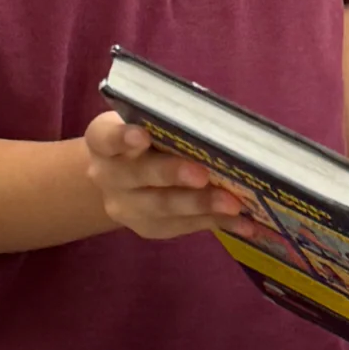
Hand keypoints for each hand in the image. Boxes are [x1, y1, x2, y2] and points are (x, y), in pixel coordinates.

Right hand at [83, 112, 258, 241]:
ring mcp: (127, 207)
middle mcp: (109, 176)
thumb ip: (171, 122)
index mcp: (103, 140)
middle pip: (139, 176)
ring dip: (201, 205)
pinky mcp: (149, 228)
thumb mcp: (147, 121)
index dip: (122, 137)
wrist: (122, 179)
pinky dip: (217, 222)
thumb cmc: (146, 137)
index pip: (106, 137)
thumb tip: (223, 126)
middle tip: (203, 174)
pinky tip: (245, 224)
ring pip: (163, 207)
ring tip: (234, 205)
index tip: (141, 135)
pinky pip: (184, 226)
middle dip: (172, 174)